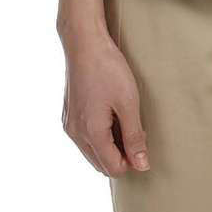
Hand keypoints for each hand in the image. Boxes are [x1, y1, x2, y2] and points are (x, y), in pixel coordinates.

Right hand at [61, 31, 150, 176]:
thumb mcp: (128, 102)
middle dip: (120, 156)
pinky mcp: (68, 114)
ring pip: (92, 151)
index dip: (132, 162)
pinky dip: (99, 135)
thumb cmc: (108, 69)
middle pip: (100, 164)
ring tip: (124, 120)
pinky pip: (84, 137)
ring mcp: (69, 124)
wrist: (84, 43)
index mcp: (90, 133)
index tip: (144, 143)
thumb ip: (134, 136)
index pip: (112, 168)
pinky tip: (110, 114)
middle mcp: (75, 134)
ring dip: (109, 146)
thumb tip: (141, 165)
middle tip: (136, 132)